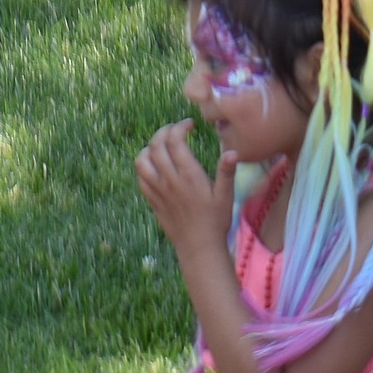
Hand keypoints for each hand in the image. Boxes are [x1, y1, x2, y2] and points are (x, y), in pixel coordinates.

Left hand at [134, 120, 237, 257]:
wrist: (198, 247)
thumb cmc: (216, 221)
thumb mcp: (226, 196)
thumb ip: (226, 172)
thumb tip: (232, 152)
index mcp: (189, 176)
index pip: (175, 141)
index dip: (179, 127)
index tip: (189, 125)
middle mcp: (170, 180)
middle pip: (156, 145)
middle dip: (164, 132)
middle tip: (175, 130)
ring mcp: (158, 191)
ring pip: (142, 160)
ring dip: (149, 147)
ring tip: (161, 146)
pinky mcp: (152, 200)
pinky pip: (139, 177)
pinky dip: (143, 165)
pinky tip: (154, 165)